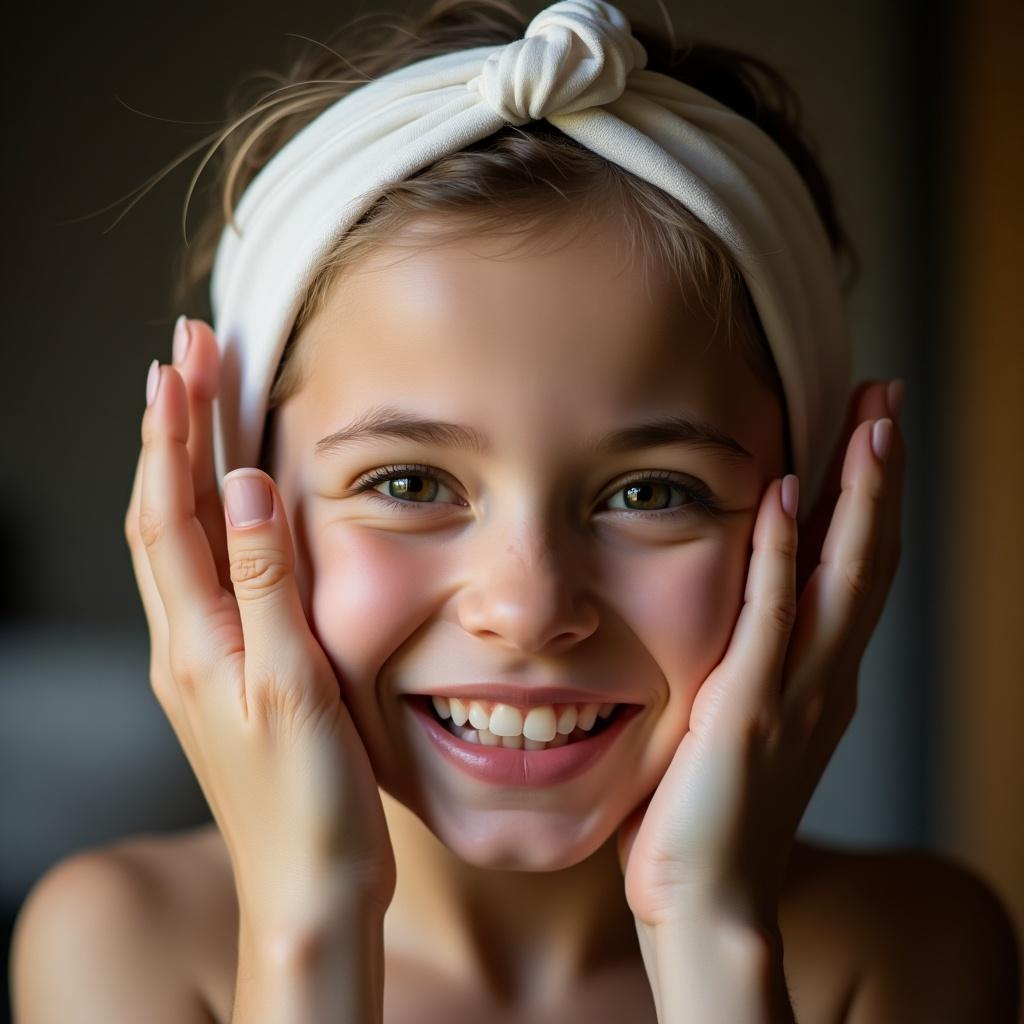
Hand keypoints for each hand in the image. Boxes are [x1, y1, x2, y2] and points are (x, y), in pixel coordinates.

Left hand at [124, 317, 395, 938]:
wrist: (308, 884)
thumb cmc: (307, 800)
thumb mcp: (291, 686)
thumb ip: (267, 585)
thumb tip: (247, 489)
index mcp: (196, 641)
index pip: (171, 514)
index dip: (173, 436)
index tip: (183, 363)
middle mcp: (188, 642)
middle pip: (167, 515)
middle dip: (174, 430)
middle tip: (190, 355)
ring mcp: (208, 658)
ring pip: (186, 542)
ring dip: (187, 468)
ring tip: (201, 406)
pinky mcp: (238, 673)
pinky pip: (214, 576)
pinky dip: (217, 522)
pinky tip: (234, 504)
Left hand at [616, 379, 904, 929]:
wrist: (708, 905)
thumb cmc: (708, 821)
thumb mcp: (736, 730)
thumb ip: (743, 672)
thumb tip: (730, 627)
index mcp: (818, 678)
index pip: (851, 569)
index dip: (867, 499)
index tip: (868, 432)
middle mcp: (824, 675)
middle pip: (866, 555)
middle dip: (878, 473)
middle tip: (886, 397)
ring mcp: (796, 690)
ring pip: (839, 572)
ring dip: (855, 493)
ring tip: (868, 421)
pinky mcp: (751, 706)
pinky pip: (770, 614)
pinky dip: (781, 551)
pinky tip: (782, 493)